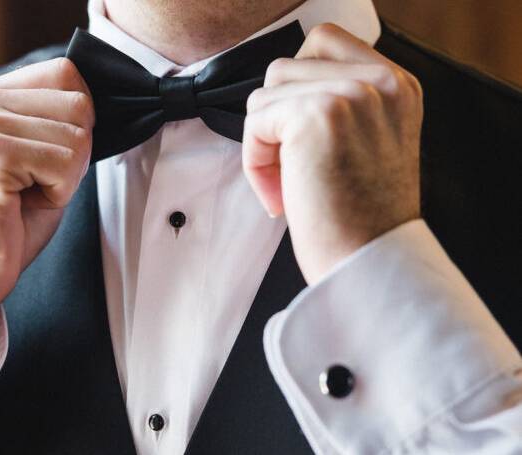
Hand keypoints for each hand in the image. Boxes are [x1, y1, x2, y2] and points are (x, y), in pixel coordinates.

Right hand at [0, 58, 94, 351]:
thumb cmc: (5, 222)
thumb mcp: (33, 157)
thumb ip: (55, 121)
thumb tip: (96, 103)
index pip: (67, 74)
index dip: (77, 123)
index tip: (45, 160)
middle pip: (79, 103)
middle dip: (73, 154)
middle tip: (33, 183)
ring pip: (77, 136)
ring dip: (64, 177)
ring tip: (24, 194)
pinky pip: (66, 162)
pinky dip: (58, 192)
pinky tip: (22, 204)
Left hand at [243, 24, 421, 284]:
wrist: (370, 266)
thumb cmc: (361, 221)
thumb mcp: (369, 146)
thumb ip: (342, 104)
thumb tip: (281, 92)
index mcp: (398, 86)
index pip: (324, 43)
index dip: (297, 89)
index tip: (301, 140)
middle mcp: (381, 82)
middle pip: (287, 67)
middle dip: (277, 117)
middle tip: (291, 166)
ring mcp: (352, 94)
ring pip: (267, 92)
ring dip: (265, 140)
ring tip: (288, 183)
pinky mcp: (318, 115)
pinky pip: (256, 121)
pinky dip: (256, 161)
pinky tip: (281, 196)